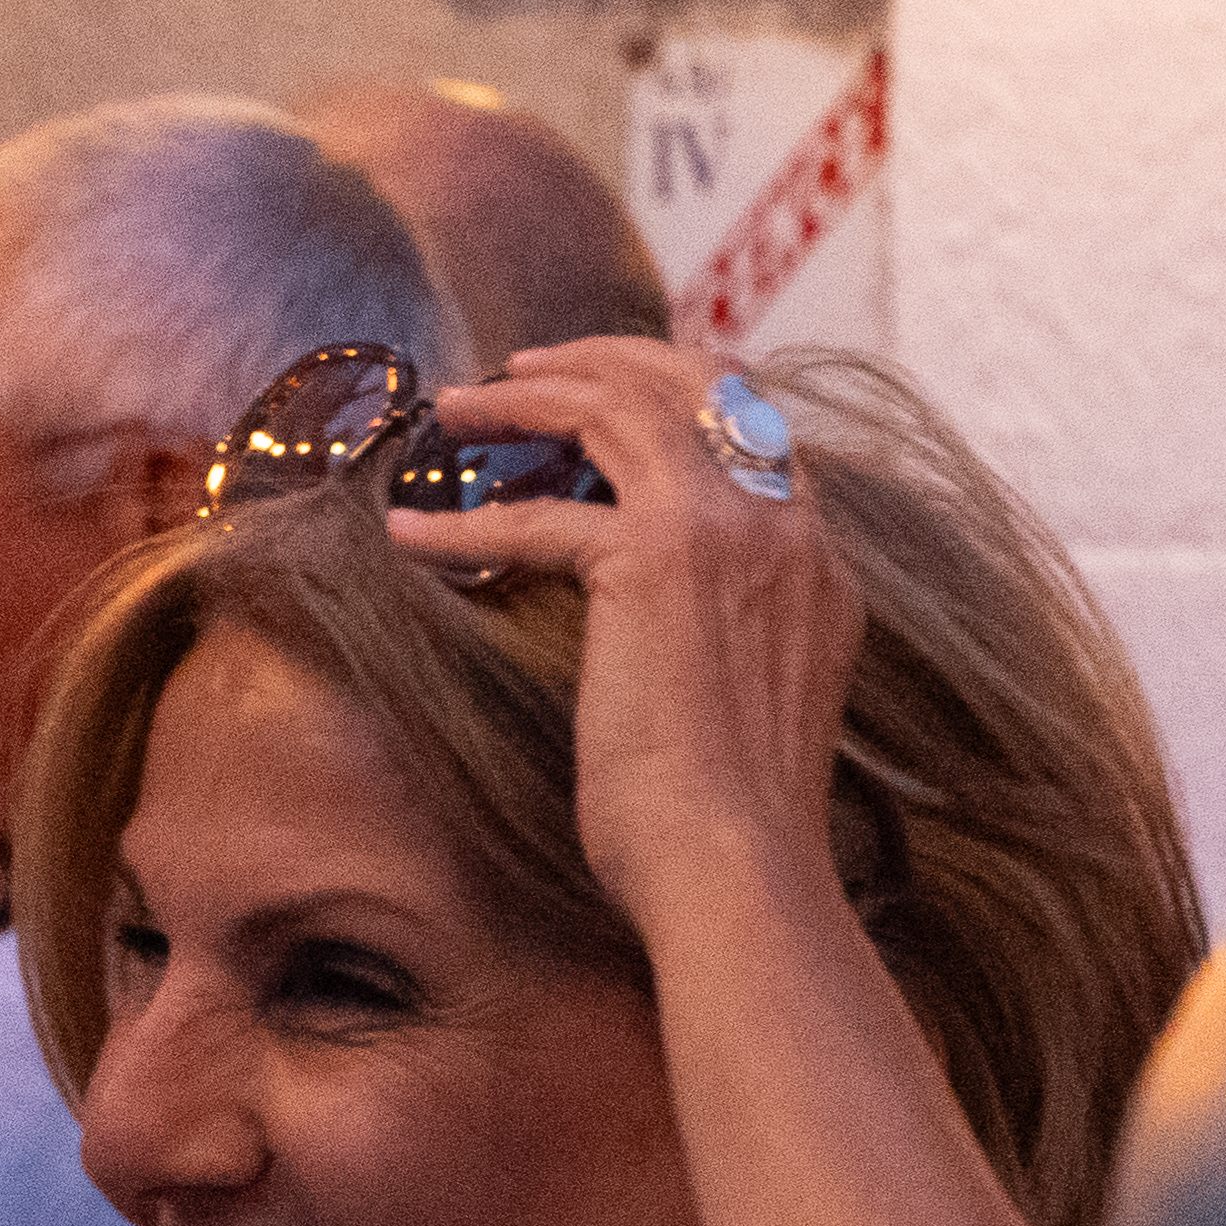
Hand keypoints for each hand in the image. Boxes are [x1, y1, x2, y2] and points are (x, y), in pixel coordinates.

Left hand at [386, 342, 863, 938]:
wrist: (737, 866)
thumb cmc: (727, 826)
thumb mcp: (746, 703)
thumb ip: (723, 635)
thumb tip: (656, 631)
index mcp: (816, 562)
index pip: (754, 426)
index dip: (672, 392)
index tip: (599, 396)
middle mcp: (785, 528)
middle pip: (694, 382)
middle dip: (601, 359)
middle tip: (521, 368)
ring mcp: (729, 532)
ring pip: (620, 408)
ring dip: (526, 397)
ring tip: (457, 406)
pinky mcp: (657, 561)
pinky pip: (539, 512)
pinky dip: (463, 521)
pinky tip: (409, 533)